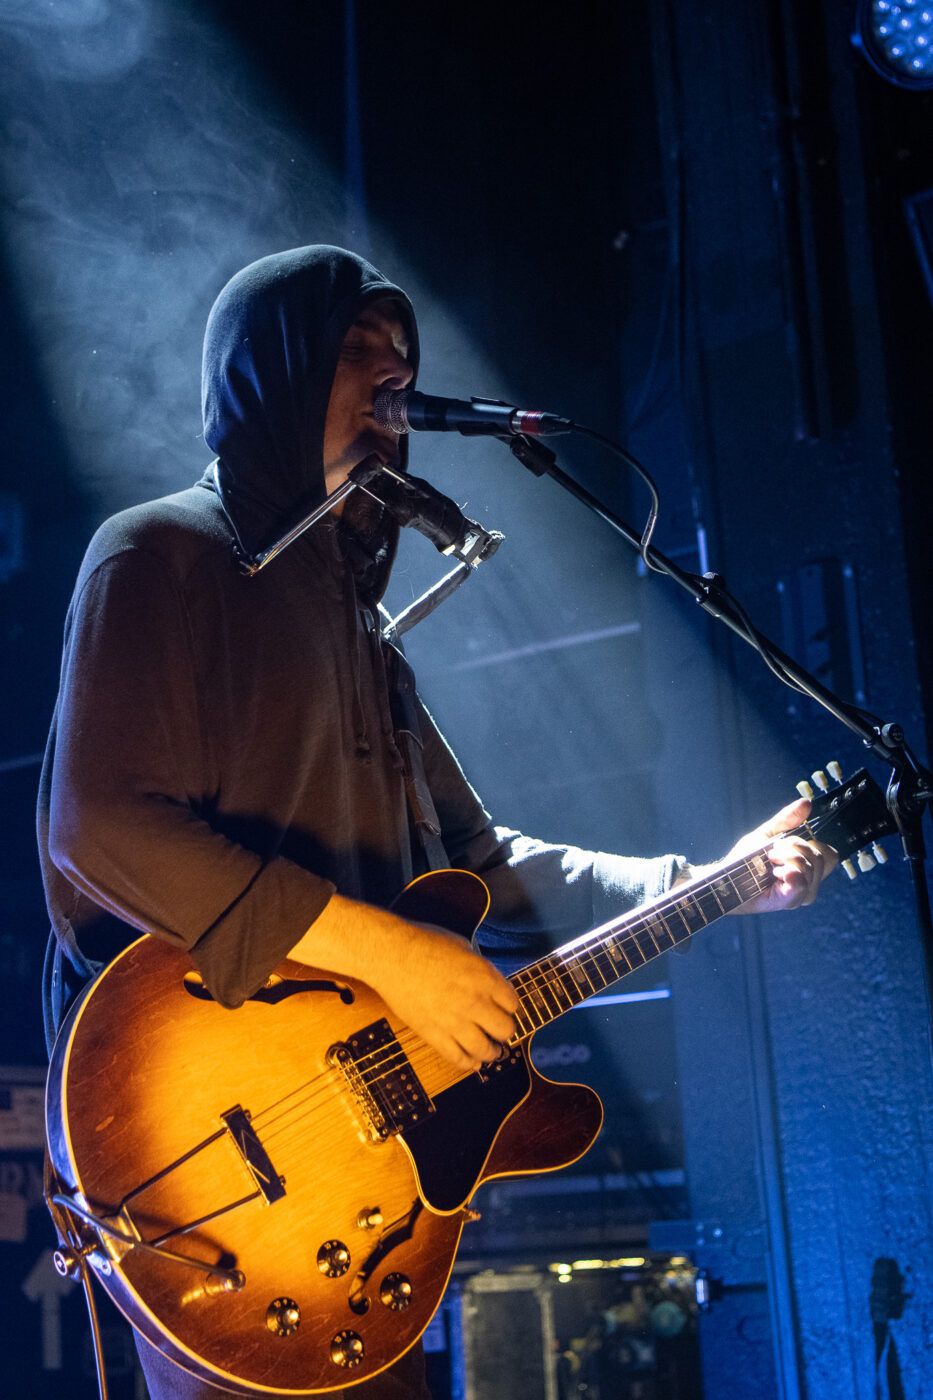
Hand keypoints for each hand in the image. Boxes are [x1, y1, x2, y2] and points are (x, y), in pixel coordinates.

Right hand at [373, 923, 519, 1073]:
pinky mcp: (433, 1034)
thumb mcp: (462, 946)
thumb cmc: (423, 943)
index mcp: (484, 976)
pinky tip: (473, 1061)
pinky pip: (458, 1058)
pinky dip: (469, 1063)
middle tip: (499, 1029)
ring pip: (485, 1050)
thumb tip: (488, 982)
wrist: (390, 955)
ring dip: (491, 1052)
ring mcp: (454, 1020)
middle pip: (505, 1030)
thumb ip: (479, 968)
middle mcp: (474, 1001)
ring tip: (490, 1050)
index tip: (505, 1009)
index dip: (510, 1007)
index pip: (513, 1003)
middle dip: (505, 1031)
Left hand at [725, 796, 837, 913]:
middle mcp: (809, 882)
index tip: (785, 842)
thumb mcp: (768, 834)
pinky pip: (800, 884)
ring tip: (769, 865)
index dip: (812, 844)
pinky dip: (789, 874)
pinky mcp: (788, 901)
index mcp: (807, 867)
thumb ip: (787, 819)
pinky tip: (775, 873)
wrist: (725, 877)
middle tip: (772, 854)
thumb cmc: (746, 859)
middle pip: (821, 858)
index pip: (830, 854)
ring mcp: (800, 894)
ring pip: (810, 868)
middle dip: (795, 848)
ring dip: (786, 859)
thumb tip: (806, 803)